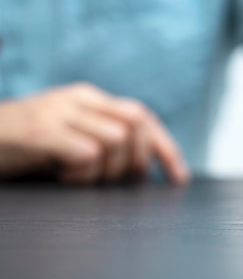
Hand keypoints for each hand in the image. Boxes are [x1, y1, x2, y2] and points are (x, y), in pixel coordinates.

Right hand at [0, 83, 189, 184]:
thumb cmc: (26, 142)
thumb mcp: (70, 132)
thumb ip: (104, 137)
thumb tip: (146, 165)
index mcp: (91, 98)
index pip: (143, 116)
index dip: (166, 148)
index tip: (179, 178)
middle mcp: (79, 99)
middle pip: (137, 124)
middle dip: (138, 160)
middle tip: (113, 181)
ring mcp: (59, 112)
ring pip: (116, 139)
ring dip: (106, 171)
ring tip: (80, 179)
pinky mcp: (40, 132)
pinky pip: (86, 152)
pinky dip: (84, 174)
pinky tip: (66, 179)